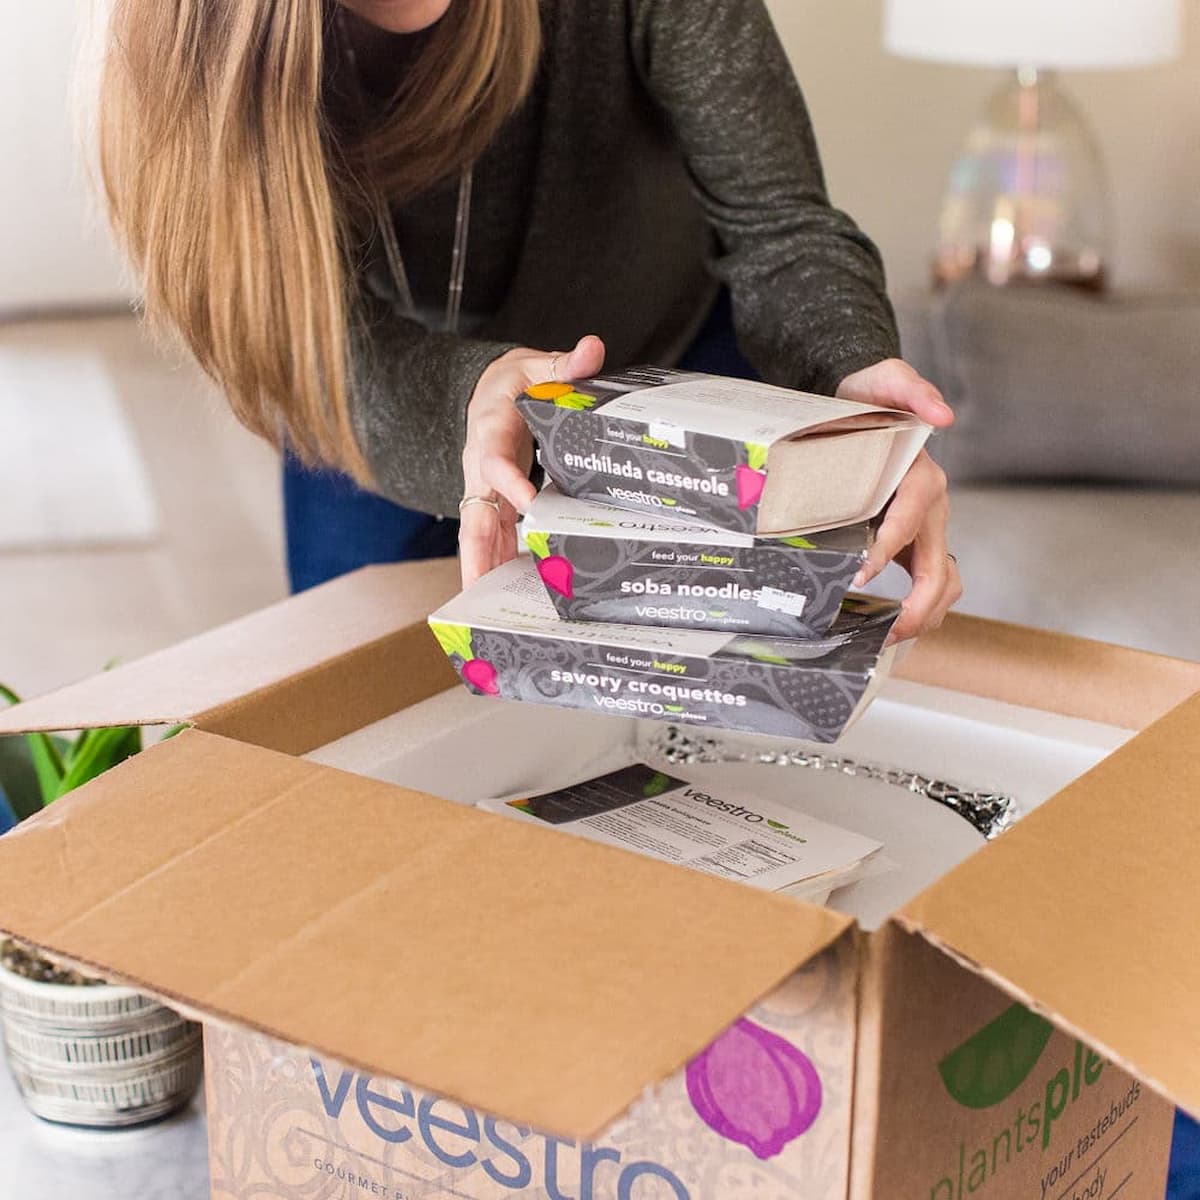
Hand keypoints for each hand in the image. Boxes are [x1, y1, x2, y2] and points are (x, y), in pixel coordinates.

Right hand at [459, 334, 605, 586]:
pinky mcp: (492, 503)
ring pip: (477, 533)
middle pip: (473, 513)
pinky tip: (506, 595)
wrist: (484, 391)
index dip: (507, 482)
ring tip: (485, 609)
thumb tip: (592, 348)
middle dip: (475, 551)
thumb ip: (564, 364)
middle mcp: (480, 467)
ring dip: (481, 569)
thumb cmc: (512, 382)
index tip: (527, 503)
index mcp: (491, 430)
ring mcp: (483, 490)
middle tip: (477, 587)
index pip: (494, 459)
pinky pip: (490, 536)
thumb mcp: (535, 366)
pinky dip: (495, 565)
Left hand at [835, 358, 961, 641]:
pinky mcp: (913, 542)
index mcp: (923, 478)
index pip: (911, 520)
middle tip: (888, 633)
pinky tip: (885, 628)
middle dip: (919, 606)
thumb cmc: (868, 398)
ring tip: (889, 640)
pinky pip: (926, 583)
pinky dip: (914, 609)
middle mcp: (931, 508)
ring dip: (923, 616)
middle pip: (940, 569)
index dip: (890, 549)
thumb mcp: (885, 381)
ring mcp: (925, 529)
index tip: (862, 574)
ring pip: (942, 584)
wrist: (862, 406)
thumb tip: (943, 414)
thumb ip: (909, 387)